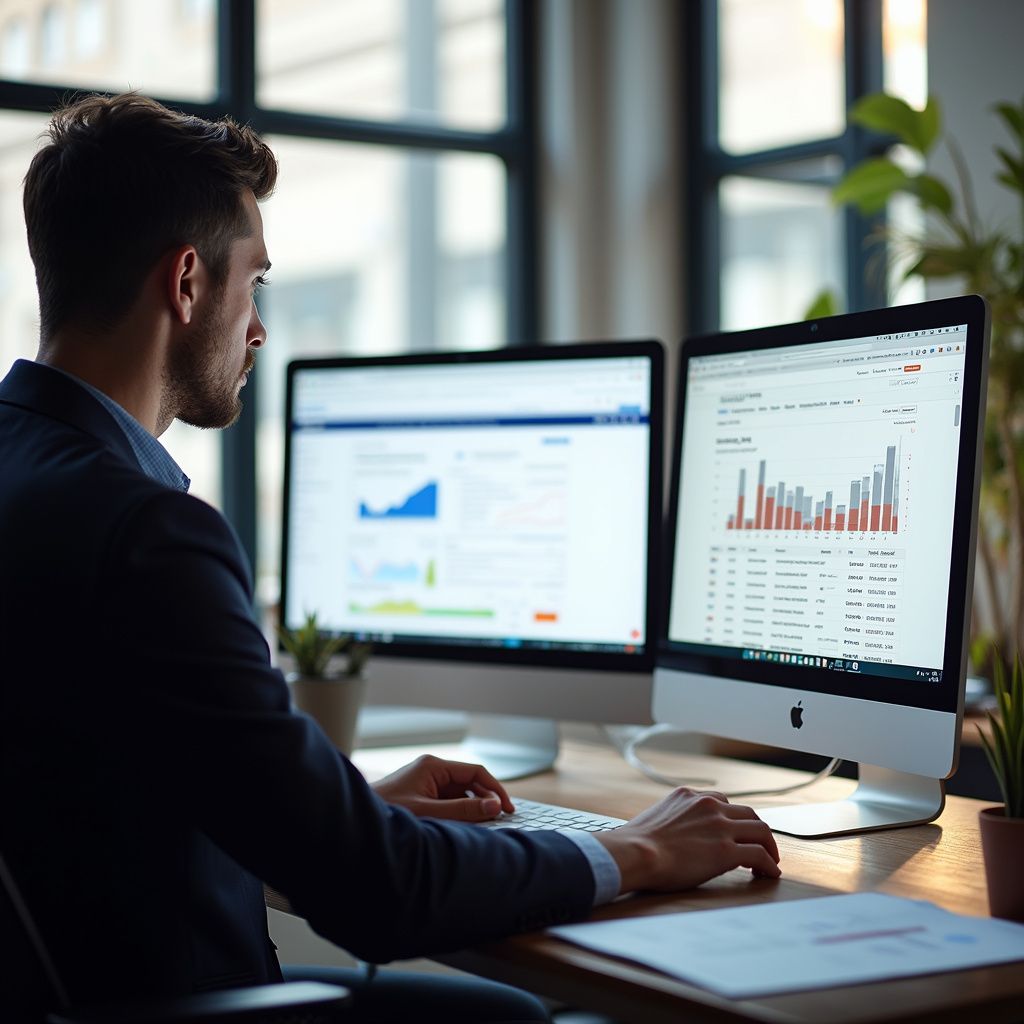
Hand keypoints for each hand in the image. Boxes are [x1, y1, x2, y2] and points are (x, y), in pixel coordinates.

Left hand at [371, 754, 514, 821]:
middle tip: (500, 820)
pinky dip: (460, 812)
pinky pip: (449, 802)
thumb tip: (494, 806)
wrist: (360, 820)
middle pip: (470, 782)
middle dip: (486, 799)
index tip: (507, 807)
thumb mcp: (429, 812)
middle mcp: (432, 770)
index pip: (475, 772)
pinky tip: (465, 826)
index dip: (494, 789)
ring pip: (461, 793)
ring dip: (473, 807)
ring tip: (485, 825)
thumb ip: (463, 809)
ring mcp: (427, 783)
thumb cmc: (387, 812)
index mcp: (434, 766)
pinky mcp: (423, 795)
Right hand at [596, 788, 780, 893]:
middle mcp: (708, 805)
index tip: (735, 832)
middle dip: (757, 830)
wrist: (635, 853)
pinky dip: (769, 864)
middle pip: (748, 813)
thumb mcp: (656, 817)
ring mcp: (719, 827)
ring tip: (769, 861)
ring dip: (769, 846)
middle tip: (760, 846)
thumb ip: (675, 818)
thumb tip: (675, 835)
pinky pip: (759, 854)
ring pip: (760, 830)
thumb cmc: (636, 843)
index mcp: (689, 795)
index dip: (733, 819)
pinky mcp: (726, 851)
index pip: (722, 801)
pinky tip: (769, 873)